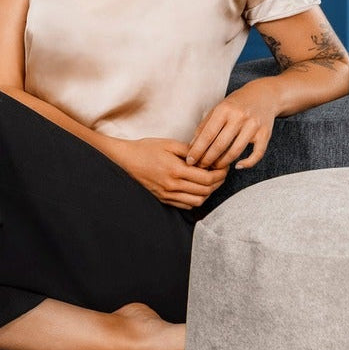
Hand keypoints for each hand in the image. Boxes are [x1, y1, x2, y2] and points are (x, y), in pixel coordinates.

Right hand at [105, 136, 228, 208]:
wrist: (125, 160)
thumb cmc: (145, 149)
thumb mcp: (169, 144)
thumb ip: (189, 150)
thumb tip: (207, 155)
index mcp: (175, 170)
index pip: (207, 178)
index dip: (220, 174)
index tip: (224, 166)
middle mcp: (172, 185)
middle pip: (206, 191)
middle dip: (218, 183)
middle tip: (221, 173)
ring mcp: (167, 194)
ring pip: (198, 201)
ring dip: (208, 193)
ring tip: (210, 181)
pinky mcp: (163, 199)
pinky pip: (186, 205)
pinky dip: (196, 199)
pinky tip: (196, 188)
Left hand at [186, 83, 278, 170]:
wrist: (264, 94)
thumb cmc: (236, 103)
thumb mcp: (219, 108)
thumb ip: (205, 126)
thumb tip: (192, 146)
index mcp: (224, 109)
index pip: (207, 134)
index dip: (197, 150)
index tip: (190, 160)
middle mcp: (240, 117)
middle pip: (220, 145)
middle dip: (207, 159)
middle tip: (201, 167)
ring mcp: (254, 125)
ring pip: (235, 151)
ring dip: (223, 163)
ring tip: (215, 167)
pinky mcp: (266, 133)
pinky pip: (257, 154)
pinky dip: (248, 163)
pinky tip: (238, 166)